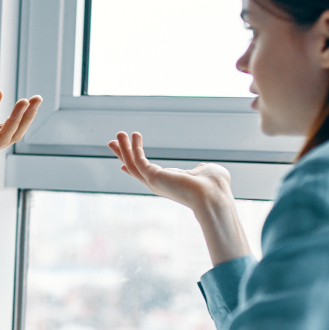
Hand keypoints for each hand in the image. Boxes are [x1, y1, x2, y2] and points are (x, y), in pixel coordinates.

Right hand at [107, 131, 234, 211]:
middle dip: (123, 155)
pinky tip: (134, 135)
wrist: (214, 196)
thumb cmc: (215, 186)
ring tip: (119, 133)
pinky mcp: (152, 177)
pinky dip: (133, 147)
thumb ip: (201, 169)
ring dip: (124, 148)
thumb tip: (201, 168)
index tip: (122, 164)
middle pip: (133, 169)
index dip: (135, 168)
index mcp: (169, 183)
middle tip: (112, 142)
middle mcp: (158, 184)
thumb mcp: (207, 172)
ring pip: (132, 164)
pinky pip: (138, 160)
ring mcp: (154, 182)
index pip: (146, 175)